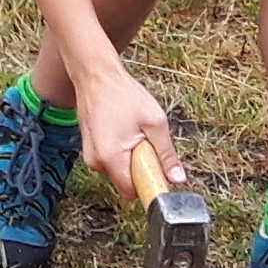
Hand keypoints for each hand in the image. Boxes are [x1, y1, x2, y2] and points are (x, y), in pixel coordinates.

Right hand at [71, 64, 179, 199]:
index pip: (132, 192)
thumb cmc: (123, 94)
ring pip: (119, 171)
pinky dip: (120, 151)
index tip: (157, 169)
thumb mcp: (155, 122)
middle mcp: (96, 162)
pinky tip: (122, 129)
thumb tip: (177, 179)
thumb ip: (166, 154)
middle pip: (125, 182)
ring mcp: (90, 155)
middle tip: (145, 141)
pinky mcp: (89, 149)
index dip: (149, 183)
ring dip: (130, 159)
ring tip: (132, 131)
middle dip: (140, 168)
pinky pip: (111, 160)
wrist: (95, 75)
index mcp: (112, 158)